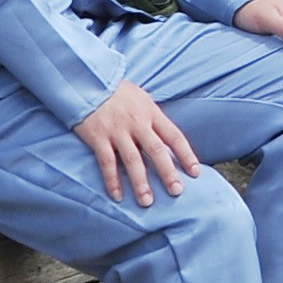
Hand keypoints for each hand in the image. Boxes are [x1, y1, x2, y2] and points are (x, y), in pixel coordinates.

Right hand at [72, 80, 201, 205]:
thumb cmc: (117, 92)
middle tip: (177, 192)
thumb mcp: (141, 98)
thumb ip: (153, 118)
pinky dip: (112, 180)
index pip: (174, 136)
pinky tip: (118, 196)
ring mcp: (117, 130)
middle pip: (156, 150)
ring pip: (132, 160)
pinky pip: (107, 162)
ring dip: (140, 183)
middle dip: (168, 172)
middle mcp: (137, 122)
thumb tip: (168, 138)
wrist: (87, 80)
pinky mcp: (98, 137)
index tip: (195, 173)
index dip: (186, 154)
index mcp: (151, 112)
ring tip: (147, 202)